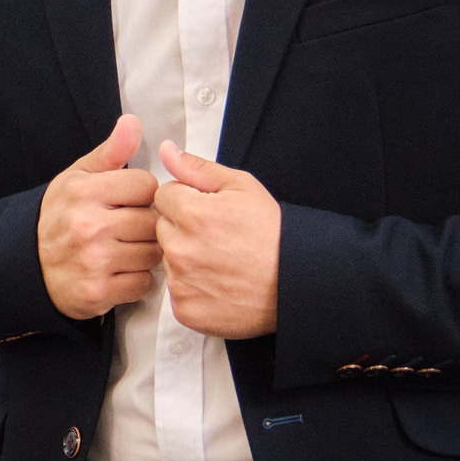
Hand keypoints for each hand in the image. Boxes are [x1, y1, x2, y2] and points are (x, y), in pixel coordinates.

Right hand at [38, 115, 160, 319]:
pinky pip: (143, 283)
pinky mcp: (98, 292)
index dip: (142, 193)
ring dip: (145, 254)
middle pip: (153, 221)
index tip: (127, 201)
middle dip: (146, 225)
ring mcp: (93, 261)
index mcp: (84, 191)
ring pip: (153, 254)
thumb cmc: (59, 217)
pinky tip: (119, 272)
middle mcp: (88, 225)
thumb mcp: (78, 177)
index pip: (146, 185)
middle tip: (128, 229)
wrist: (25, 266)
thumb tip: (133, 121)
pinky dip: (136, 280)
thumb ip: (110, 152)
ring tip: (125, 249)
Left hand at [153, 140, 281, 338]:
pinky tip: (217, 284)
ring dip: (185, 259)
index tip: (207, 212)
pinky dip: (192, 289)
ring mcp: (182, 283)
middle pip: (161, 228)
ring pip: (167, 260)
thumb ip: (197, 169)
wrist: (297, 283)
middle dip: (182, 229)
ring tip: (219, 262)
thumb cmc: (272, 233)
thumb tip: (166, 150)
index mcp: (192, 214)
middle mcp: (181, 249)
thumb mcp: (242, 187)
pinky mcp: (186, 310)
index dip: (185, 200)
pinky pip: (176, 292)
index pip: (162, 196)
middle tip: (216, 238)